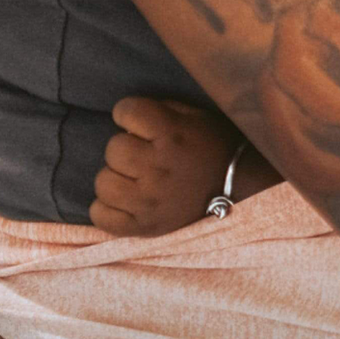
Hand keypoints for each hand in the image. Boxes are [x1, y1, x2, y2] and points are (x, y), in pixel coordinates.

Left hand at [90, 96, 243, 236]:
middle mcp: (157, 167)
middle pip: (112, 148)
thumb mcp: (196, 117)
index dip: (129, 113)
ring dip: (116, 177)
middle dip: (125, 146)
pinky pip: (100, 215)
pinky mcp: (142, 227)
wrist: (239, 191)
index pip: (126, 111)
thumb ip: (162, 111)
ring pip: (103, 183)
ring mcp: (148, 201)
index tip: (138, 121)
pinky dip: (108, 207)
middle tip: (141, 152)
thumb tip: (127, 118)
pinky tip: (126, 199)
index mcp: (172, 134)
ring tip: (134, 177)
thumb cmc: (214, 148)